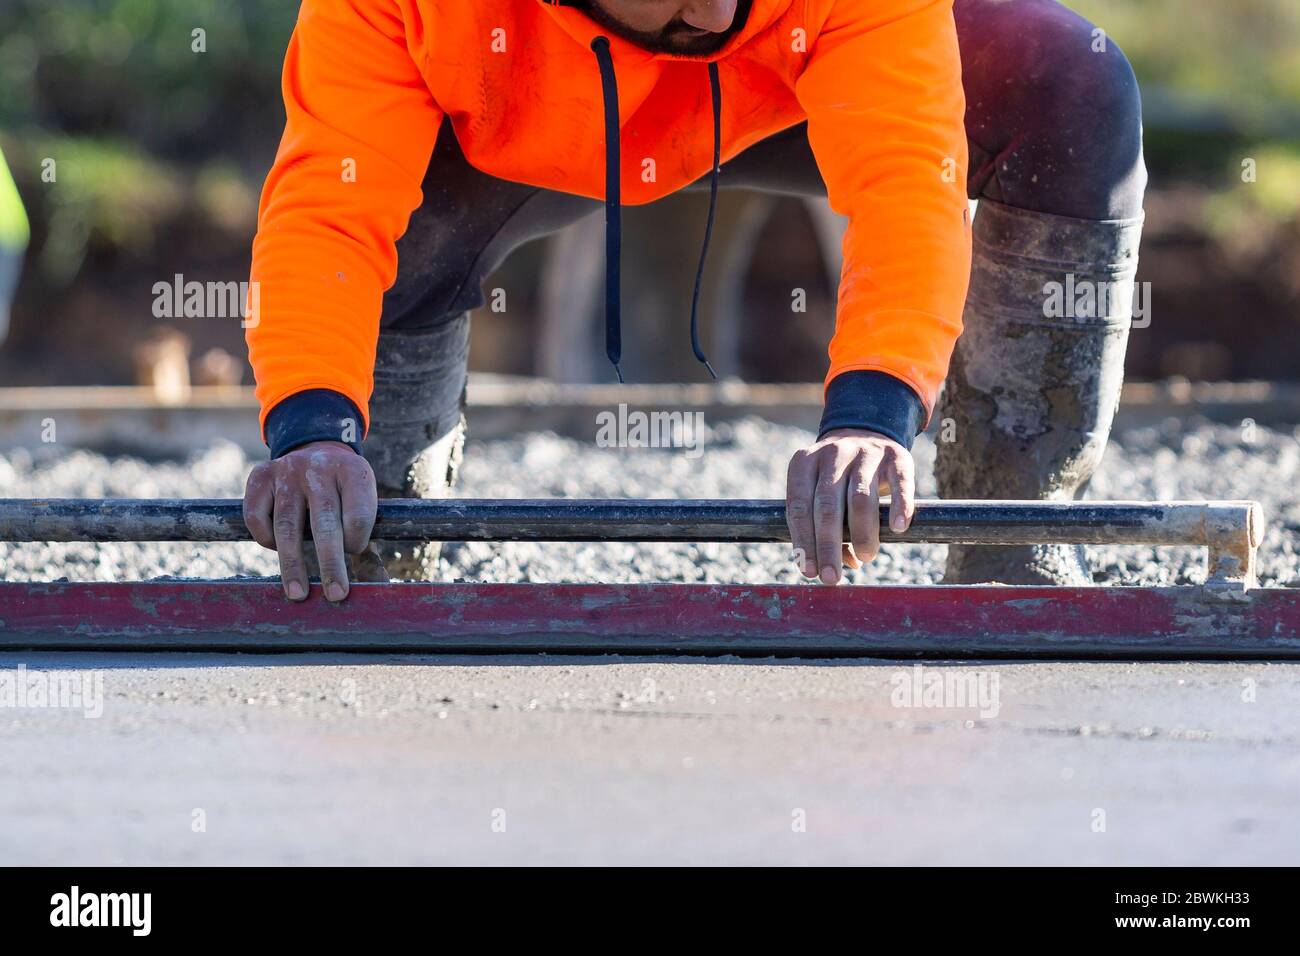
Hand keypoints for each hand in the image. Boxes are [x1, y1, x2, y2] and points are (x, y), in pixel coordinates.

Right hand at [243, 441, 377, 601]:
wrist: (315, 449)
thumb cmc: (343, 488)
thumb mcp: (363, 497)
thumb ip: (365, 531)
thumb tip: (377, 578)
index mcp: (353, 472)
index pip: (358, 515)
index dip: (357, 541)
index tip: (353, 553)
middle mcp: (319, 468)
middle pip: (325, 524)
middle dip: (330, 565)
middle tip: (336, 595)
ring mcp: (287, 471)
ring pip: (288, 526)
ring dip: (293, 565)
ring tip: (297, 593)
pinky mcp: (260, 476)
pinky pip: (257, 516)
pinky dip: (265, 539)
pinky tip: (276, 549)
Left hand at [785, 428, 915, 585]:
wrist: (865, 431)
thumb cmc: (836, 477)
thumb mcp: (820, 491)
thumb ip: (823, 525)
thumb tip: (843, 563)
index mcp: (803, 463)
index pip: (800, 507)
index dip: (804, 541)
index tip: (809, 571)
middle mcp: (832, 454)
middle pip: (827, 506)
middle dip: (828, 546)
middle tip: (832, 577)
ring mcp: (865, 453)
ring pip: (860, 498)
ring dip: (862, 534)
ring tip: (865, 557)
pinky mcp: (896, 456)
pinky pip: (900, 482)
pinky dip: (899, 506)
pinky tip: (897, 528)